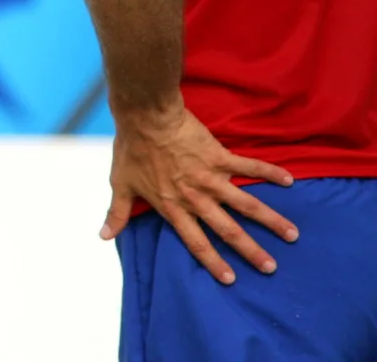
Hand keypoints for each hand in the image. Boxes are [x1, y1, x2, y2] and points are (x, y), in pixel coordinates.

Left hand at [102, 102, 298, 283]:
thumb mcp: (120, 184)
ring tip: (293, 235)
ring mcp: (211, 177)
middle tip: (271, 267)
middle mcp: (195, 197)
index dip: (212, 261)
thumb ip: (116, 213)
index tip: (230, 279)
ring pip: (247, 203)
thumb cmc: (131, 150)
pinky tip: (289, 181)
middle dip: (250, 250)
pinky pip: (250, 166)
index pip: (195, 241)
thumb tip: (103, 236)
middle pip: (228, 230)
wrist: (145, 117)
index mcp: (173, 206)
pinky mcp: (220, 156)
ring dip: (271, 220)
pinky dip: (270, 171)